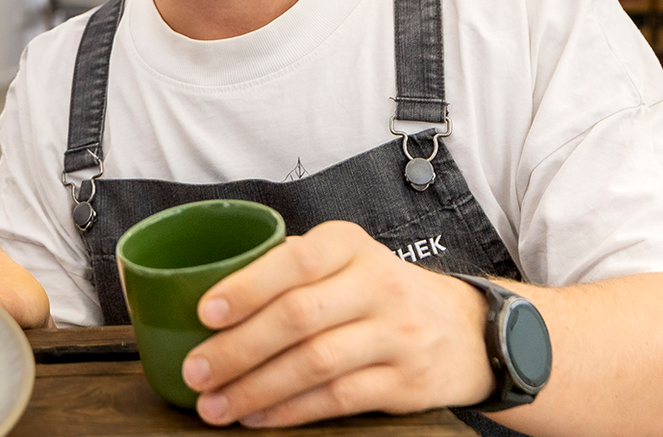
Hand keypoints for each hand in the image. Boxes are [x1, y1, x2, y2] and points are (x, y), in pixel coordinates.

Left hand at [182, 221, 492, 427]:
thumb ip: (288, 265)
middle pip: (298, 316)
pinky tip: (258, 416)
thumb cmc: (379, 292)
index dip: (246, 288)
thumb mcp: (344, 260)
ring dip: (256, 388)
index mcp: (348, 246)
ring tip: (215, 404)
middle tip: (196, 371)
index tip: (204, 313)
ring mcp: (395, 334)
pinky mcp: (405, 382)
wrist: (466, 329)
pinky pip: (338, 399)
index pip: (295, 260)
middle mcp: (376, 284)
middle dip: (238, 349)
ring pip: (314, 363)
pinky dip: (291, 411)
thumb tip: (209, 286)